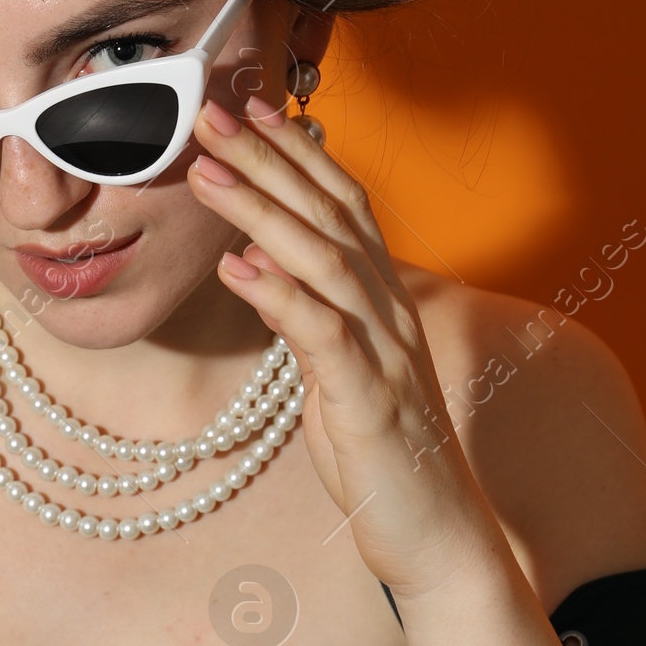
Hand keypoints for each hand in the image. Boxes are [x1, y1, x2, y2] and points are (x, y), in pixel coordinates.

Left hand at [186, 93, 498, 598]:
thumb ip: (309, 318)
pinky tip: (236, 268)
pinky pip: (323, 335)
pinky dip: (279, 295)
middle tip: (213, 115)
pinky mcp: (370, 401)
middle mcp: (392, 314)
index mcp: (385, 302)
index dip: (300, 154)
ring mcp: (386, 354)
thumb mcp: (339, 374)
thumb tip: (260, 265)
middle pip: (332, 215)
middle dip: (271, 160)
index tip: (252, 109)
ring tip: (208, 174)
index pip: (345, 206)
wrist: (437, 536)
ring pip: (324, 261)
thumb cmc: (383, 456)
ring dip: (263, 211)